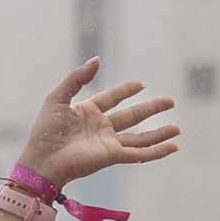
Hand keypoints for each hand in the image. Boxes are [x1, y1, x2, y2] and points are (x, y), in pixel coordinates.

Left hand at [14, 57, 179, 191]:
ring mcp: (108, 143)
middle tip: (171, 101)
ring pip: (140, 137)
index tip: (140, 84)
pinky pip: (139, 154)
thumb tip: (97, 60)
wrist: (41, 160)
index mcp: (87, 112)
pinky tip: (173, 147)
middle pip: (132, 116)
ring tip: (177, 127)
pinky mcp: (112, 156)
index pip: (112, 98)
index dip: (126, 90)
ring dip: (159, 133)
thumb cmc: (44, 132)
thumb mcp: (58, 98)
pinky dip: (157, 151)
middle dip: (151, 108)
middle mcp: (101, 128)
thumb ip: (77, 78)